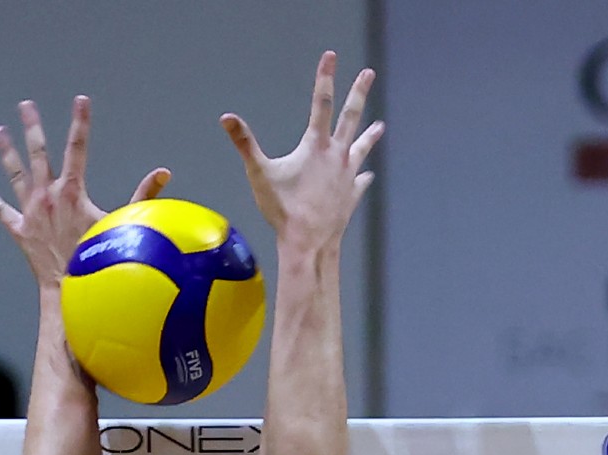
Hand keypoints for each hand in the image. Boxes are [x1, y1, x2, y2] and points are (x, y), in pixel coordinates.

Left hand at [0, 96, 169, 286]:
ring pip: (15, 174)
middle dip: (32, 127)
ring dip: (6, 152)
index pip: (77, 148)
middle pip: (38, 153)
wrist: (70, 290)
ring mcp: (30, 212)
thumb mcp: (123, 225)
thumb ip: (143, 197)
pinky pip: (0, 210)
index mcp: (71, 192)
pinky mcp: (19, 230)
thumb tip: (163, 174)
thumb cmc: (100, 261)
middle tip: (25, 105)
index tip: (80, 101)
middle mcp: (46, 196)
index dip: (80, 122)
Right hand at [221, 52, 381, 255]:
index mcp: (316, 147)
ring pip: (361, 148)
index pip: (321, 103)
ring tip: (381, 126)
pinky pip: (360, 181)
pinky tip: (367, 175)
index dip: (325, 78)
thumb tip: (227, 117)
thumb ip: (245, 143)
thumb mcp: (260, 174)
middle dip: (358, 93)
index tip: (331, 57)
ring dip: (370, 135)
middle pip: (351, 117)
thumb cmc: (283, 210)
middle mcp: (337, 157)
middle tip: (368, 74)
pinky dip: (362, 175)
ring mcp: (347, 177)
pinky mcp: (351, 196)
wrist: (310, 244)